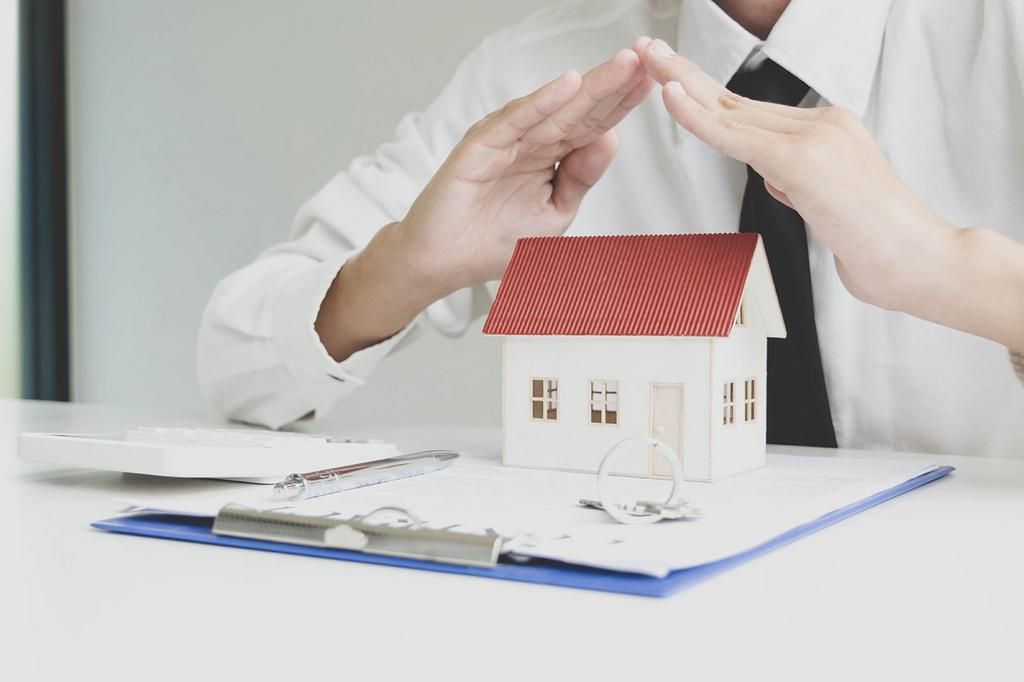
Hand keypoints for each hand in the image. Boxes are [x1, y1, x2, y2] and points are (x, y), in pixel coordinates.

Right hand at [316, 49, 652, 361]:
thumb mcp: (553, 213)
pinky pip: (517, 120)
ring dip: (590, 85)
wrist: (444, 262)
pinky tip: (567, 84)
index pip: (594, 125)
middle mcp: (531, 141)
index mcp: (550, 157)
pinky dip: (541, 102)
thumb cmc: (491, 240)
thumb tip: (612, 139)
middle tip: (649, 60)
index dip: (623, 104)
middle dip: (616, 85)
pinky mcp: (481, 146)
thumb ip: (581, 179)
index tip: (655, 84)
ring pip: (556, 108)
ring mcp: (507, 140)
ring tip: (623, 64)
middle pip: (581, 109)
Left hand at [637, 37, 955, 312]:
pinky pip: (737, 136)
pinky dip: (699, 117)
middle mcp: (821, 124)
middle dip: (686, 76)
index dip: (706, 95)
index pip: (751, 112)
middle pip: (736, 101)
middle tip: (650, 52)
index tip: (674, 79)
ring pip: (732, 111)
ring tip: (650, 60)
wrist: (920, 262)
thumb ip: (798, 183)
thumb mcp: (826, 206)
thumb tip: (775, 177)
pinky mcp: (803, 160)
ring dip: (683, 84)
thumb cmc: (879, 243)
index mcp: (827, 131)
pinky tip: (671, 97)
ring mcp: (814, 137)